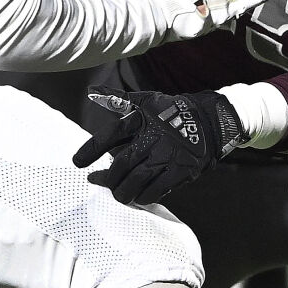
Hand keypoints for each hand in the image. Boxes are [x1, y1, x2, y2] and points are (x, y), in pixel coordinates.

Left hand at [74, 88, 242, 204]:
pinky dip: (144, 196)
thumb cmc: (171, 112)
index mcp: (142, 119)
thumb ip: (117, 100)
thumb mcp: (146, 101)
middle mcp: (154, 137)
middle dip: (109, 177)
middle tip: (99, 181)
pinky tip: (139, 196)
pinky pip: (157, 190)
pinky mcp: (181, 170)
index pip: (112, 133)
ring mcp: (168, 155)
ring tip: (119, 194)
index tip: (77, 163)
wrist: (210, 121)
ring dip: (123, 191)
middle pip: (122, 163)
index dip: (92, 148)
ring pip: (137, 180)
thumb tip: (91, 91)